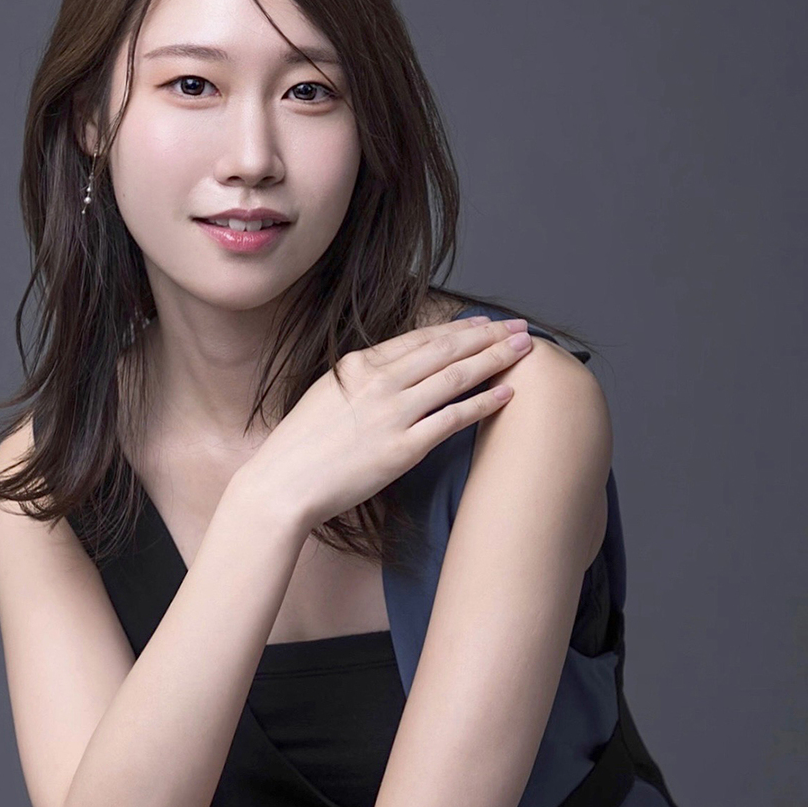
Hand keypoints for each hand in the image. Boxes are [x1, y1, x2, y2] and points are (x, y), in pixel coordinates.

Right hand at [244, 316, 532, 529]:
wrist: (284, 483)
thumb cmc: (301, 445)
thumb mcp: (327, 393)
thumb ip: (362, 379)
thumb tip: (393, 370)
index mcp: (359, 365)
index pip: (420, 338)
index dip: (458, 329)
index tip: (484, 323)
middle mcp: (380, 382)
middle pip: (446, 350)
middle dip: (488, 336)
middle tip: (519, 327)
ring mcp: (393, 414)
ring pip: (456, 376)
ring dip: (495, 359)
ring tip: (524, 350)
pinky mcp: (404, 448)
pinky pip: (453, 419)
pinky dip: (483, 403)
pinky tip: (506, 392)